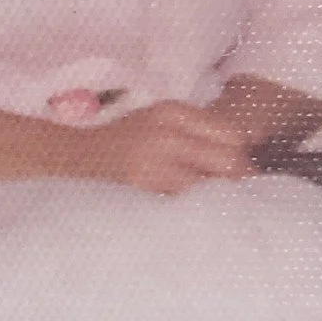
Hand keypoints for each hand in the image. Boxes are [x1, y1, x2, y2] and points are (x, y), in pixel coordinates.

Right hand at [70, 100, 254, 196]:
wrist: (74, 159)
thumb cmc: (126, 142)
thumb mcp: (160, 122)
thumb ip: (200, 133)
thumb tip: (247, 165)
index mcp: (172, 112)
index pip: (232, 136)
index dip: (239, 156)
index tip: (234, 170)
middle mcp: (165, 135)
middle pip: (228, 162)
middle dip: (232, 178)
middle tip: (223, 190)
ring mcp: (153, 165)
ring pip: (209, 187)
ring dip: (212, 196)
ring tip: (200, 200)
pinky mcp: (143, 191)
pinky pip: (185, 204)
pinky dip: (190, 207)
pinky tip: (180, 208)